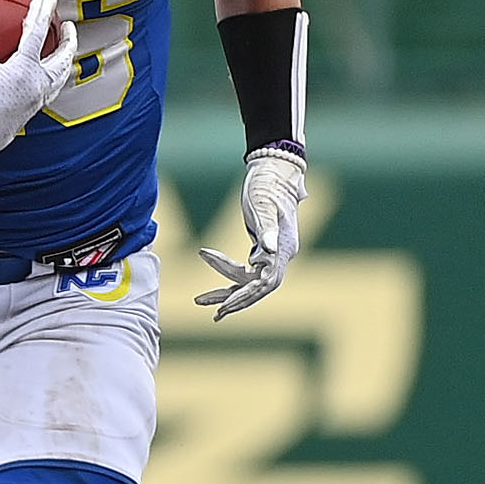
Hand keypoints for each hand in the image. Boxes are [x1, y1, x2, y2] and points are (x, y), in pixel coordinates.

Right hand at [0, 0, 78, 176]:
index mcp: (24, 71)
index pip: (38, 33)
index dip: (43, 11)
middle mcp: (36, 87)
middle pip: (62, 59)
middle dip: (68, 40)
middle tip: (67, 26)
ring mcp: (34, 102)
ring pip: (59, 77)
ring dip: (62, 60)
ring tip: (60, 50)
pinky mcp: (27, 113)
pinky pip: (48, 89)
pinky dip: (50, 76)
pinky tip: (37, 75)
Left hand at [194, 143, 307, 319]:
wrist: (274, 170)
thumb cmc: (267, 185)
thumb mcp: (263, 206)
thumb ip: (267, 229)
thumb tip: (269, 251)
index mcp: (284, 249)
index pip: (265, 283)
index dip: (245, 295)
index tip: (224, 305)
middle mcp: (281, 256)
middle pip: (258, 288)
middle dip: (235, 301)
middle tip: (212, 313)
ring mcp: (273, 254)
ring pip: (250, 283)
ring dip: (228, 293)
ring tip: (201, 301)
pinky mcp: (263, 250)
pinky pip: (246, 273)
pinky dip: (230, 280)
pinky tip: (215, 291)